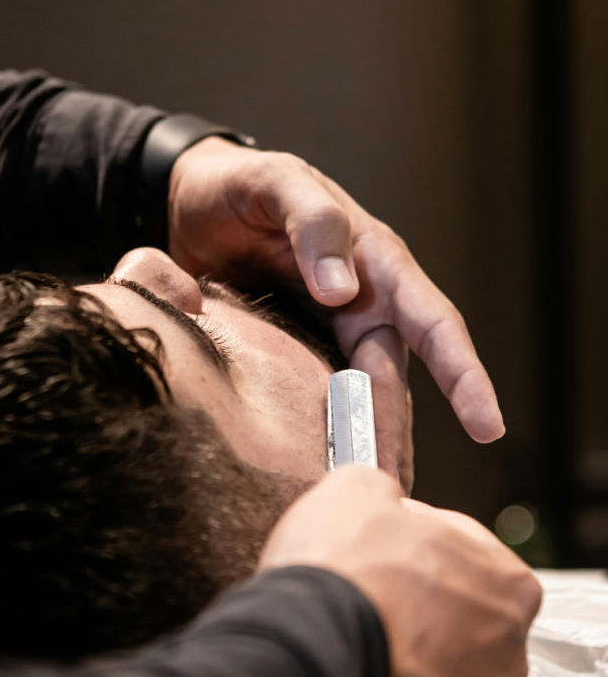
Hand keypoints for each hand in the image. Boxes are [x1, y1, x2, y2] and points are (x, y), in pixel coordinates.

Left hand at [168, 139, 503, 472]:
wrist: (189, 204)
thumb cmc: (240, 186)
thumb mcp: (275, 182)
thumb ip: (313, 222)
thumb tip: (343, 290)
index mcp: (375, 262)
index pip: (432, 322)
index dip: (463, 373)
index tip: (488, 425)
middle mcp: (362, 302)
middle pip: (397, 377)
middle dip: (400, 434)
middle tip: (397, 493)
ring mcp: (328, 331)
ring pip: (360, 395)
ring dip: (364, 441)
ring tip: (363, 495)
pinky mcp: (293, 351)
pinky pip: (316, 395)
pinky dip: (322, 430)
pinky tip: (317, 471)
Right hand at [258, 466, 541, 676]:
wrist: (308, 665)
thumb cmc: (344, 575)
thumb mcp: (356, 488)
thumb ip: (382, 488)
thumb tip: (378, 500)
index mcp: (508, 584)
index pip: (460, 541)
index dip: (412, 530)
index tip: (380, 533)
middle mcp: (505, 653)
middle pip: (454, 603)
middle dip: (414, 590)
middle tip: (365, 579)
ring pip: (434, 658)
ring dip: (401, 641)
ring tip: (352, 625)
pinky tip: (350, 663)